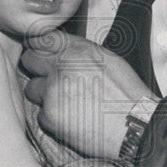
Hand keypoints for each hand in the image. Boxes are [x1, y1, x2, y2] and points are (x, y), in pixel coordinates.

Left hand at [22, 30, 155, 160]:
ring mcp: (53, 91)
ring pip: (33, 88)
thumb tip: (61, 50)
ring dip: (44, 96)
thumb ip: (80, 52)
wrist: (136, 127)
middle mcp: (62, 66)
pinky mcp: (49, 115)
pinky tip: (72, 119)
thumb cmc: (127, 97)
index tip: (41, 54)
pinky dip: (52, 118)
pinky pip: (40, 114)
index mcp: (78, 50)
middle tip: (53, 81)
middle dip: (38, 70)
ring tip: (68, 104)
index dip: (40, 48)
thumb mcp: (109, 60)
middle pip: (30, 60)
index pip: (42, 38)